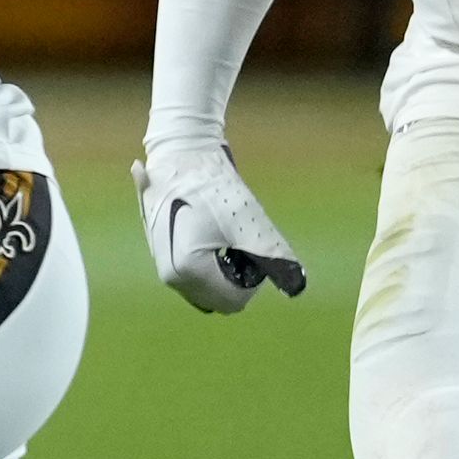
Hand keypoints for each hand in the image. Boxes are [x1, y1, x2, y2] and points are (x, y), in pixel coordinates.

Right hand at [133, 138, 305, 312]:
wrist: (179, 157)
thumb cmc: (214, 188)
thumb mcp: (250, 223)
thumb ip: (274, 257)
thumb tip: (297, 285)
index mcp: (188, 271)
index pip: (232, 301)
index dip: (254, 282)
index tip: (254, 253)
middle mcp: (170, 275)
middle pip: (217, 300)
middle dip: (236, 281)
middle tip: (242, 247)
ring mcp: (162, 266)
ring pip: (204, 290)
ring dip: (222, 275)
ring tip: (227, 242)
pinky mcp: (160, 254)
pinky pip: (191, 278)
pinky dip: (207, 267)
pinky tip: (211, 238)